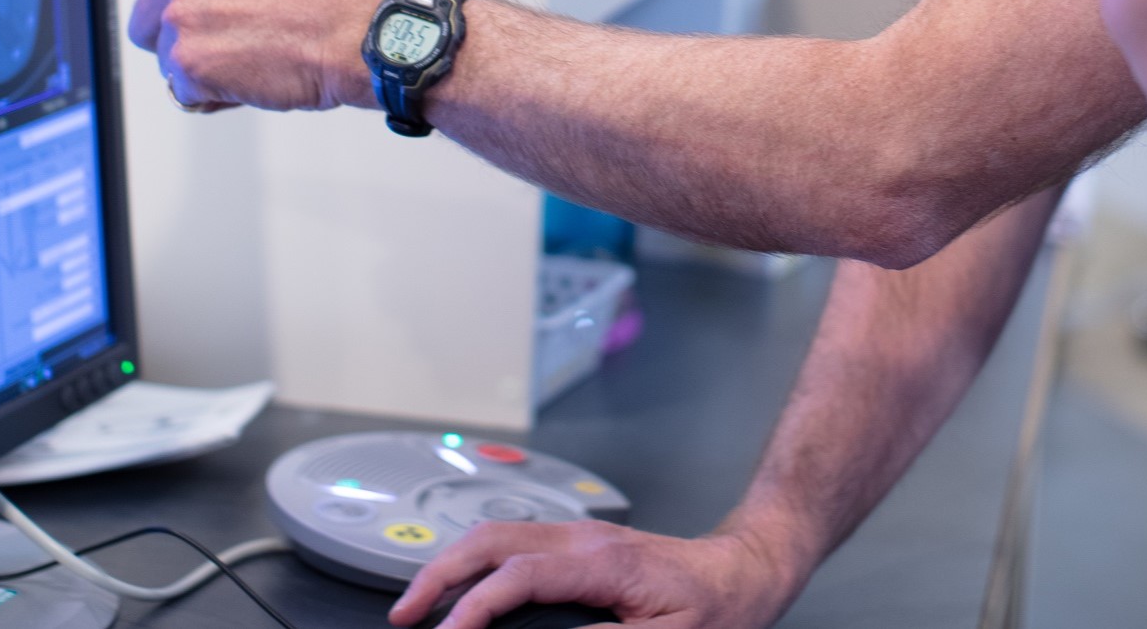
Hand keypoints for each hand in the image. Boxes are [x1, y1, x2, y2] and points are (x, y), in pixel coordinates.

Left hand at [1, 0, 392, 111]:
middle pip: (147, 24)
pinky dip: (220, 95)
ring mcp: (181, 19)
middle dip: (185, 38)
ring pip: (170, 62)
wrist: (362, 29)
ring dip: (206, 68)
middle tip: (243, 34)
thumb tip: (191, 3)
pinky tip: (258, 75)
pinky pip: (189, 94)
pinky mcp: (190, 64)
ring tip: (259, 52)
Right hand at [389, 522, 798, 628]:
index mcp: (601, 561)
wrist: (742, 570)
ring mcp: (579, 536)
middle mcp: (583, 539)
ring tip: (420, 603)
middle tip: (404, 613)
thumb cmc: (716, 606)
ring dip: (453, 562)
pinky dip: (477, 560)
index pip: (517, 576)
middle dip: (440, 571)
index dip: (475, 608)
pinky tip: (464, 588)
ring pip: (498, 533)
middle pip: (492, 538)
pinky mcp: (579, 545)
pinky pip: (514, 541)